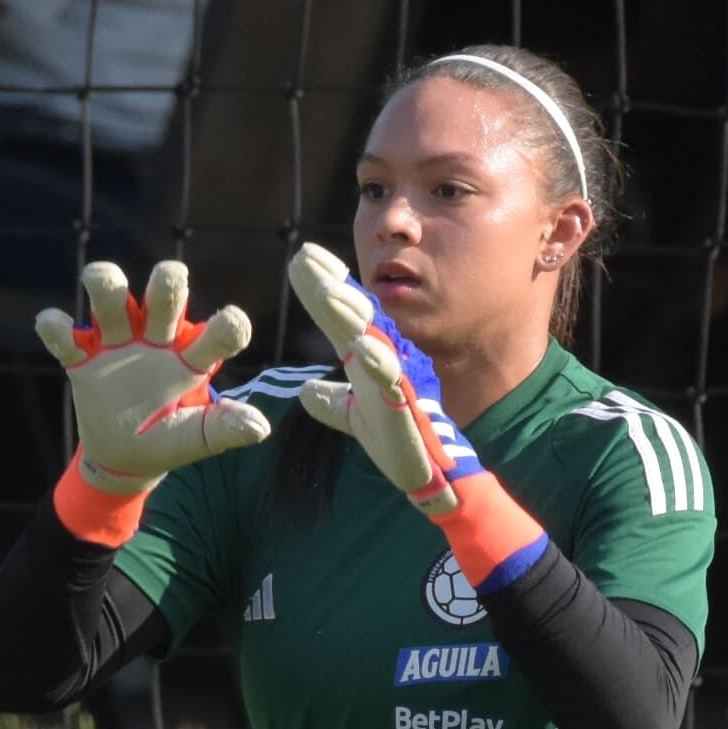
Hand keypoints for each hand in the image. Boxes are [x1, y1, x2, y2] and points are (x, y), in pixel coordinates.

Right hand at [35, 257, 269, 498]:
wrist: (124, 458)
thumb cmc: (169, 441)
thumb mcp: (197, 439)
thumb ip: (223, 429)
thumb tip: (260, 428)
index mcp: (193, 358)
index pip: (217, 334)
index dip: (227, 327)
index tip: (233, 323)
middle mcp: (157, 339)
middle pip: (164, 296)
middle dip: (166, 284)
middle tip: (169, 282)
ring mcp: (118, 344)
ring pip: (111, 300)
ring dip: (106, 286)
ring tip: (101, 280)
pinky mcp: (82, 358)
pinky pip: (66, 338)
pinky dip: (56, 327)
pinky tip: (54, 324)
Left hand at [284, 241, 479, 509]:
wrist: (426, 472)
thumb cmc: (395, 438)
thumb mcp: (352, 417)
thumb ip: (330, 402)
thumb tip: (306, 391)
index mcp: (367, 357)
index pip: (340, 316)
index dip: (322, 287)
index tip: (301, 257)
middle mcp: (382, 357)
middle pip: (354, 314)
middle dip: (331, 284)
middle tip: (305, 256)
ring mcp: (396, 377)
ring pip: (373, 337)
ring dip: (352, 314)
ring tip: (327, 292)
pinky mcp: (406, 403)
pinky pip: (393, 379)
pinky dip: (380, 362)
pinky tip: (362, 346)